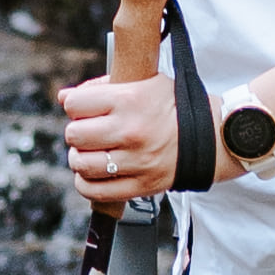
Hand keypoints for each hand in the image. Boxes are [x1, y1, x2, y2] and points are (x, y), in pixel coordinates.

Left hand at [58, 66, 179, 206]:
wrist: (210, 136)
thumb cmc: (173, 106)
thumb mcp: (144, 83)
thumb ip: (102, 87)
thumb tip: (63, 97)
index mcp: (130, 100)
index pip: (75, 104)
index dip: (75, 105)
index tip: (84, 109)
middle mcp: (130, 131)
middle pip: (74, 135)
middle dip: (77, 132)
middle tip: (88, 132)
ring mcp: (135, 161)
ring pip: (81, 164)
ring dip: (79, 158)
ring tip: (90, 152)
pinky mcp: (140, 186)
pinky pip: (94, 191)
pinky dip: (86, 183)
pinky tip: (94, 173)